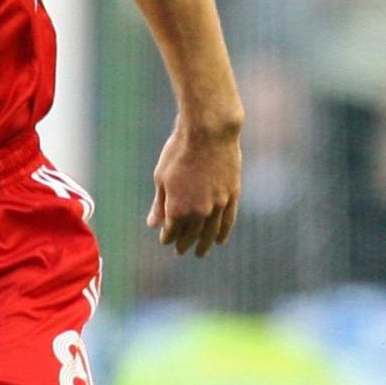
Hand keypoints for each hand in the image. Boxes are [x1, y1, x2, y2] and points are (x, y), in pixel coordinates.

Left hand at [146, 115, 240, 257]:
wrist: (208, 132)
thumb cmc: (178, 151)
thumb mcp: (161, 177)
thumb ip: (159, 204)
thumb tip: (153, 225)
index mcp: (177, 209)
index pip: (171, 232)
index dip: (167, 237)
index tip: (165, 239)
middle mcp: (199, 212)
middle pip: (191, 235)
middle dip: (184, 243)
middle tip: (181, 251)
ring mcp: (218, 205)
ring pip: (211, 232)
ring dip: (204, 244)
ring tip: (200, 253)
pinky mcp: (232, 195)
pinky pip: (228, 220)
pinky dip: (223, 232)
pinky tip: (220, 240)